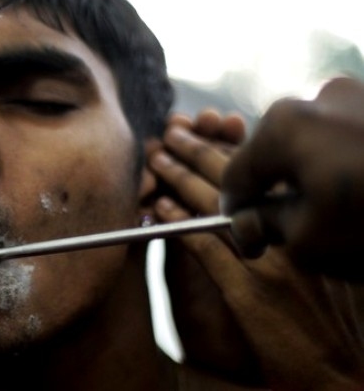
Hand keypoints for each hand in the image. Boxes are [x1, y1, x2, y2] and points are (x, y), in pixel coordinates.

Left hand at [151, 113, 363, 389]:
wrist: (336, 376)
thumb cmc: (324, 321)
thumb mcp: (315, 265)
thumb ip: (288, 231)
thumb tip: (255, 203)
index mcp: (308, 224)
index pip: (265, 173)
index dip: (229, 146)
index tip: (205, 127)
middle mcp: (292, 235)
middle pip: (238, 179)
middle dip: (198, 150)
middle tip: (171, 131)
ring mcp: (270, 261)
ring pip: (217, 205)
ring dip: (181, 177)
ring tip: (157, 158)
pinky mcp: (249, 291)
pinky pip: (206, 247)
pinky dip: (180, 224)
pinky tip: (161, 209)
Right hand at [222, 77, 363, 281]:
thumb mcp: (309, 241)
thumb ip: (265, 226)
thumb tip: (251, 219)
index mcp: (284, 125)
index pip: (236, 174)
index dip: (236, 212)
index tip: (250, 240)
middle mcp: (314, 96)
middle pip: (272, 151)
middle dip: (276, 189)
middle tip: (295, 226)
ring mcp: (356, 92)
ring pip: (309, 139)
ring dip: (309, 172)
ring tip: (337, 204)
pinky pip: (343, 132)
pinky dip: (340, 158)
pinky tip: (362, 185)